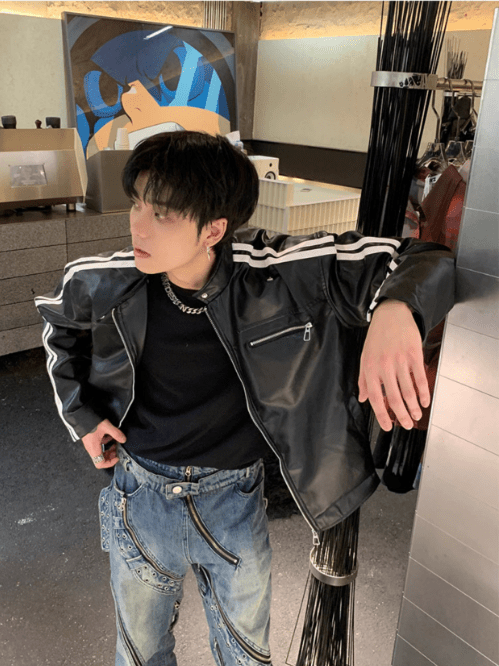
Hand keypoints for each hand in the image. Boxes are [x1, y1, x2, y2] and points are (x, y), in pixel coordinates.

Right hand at [81, 419, 124, 468]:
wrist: (79, 414)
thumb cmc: (91, 422)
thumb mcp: (106, 427)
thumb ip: (116, 434)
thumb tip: (123, 439)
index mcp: (94, 448)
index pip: (100, 464)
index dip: (110, 463)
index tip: (117, 457)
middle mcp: (91, 448)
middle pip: (101, 459)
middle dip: (110, 455)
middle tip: (117, 449)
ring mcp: (90, 444)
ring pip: (100, 452)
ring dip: (108, 449)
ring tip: (115, 441)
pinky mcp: (90, 439)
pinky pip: (98, 445)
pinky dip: (105, 442)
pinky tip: (109, 435)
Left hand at [358, 300, 429, 431]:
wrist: (391, 314)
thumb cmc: (377, 337)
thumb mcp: (365, 357)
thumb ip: (364, 379)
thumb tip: (363, 398)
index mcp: (370, 368)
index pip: (375, 398)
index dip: (382, 415)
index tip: (388, 427)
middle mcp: (384, 366)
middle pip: (394, 397)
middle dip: (401, 415)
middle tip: (407, 425)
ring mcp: (399, 361)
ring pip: (408, 391)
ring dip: (413, 407)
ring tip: (417, 416)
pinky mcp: (413, 355)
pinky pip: (419, 378)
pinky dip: (423, 393)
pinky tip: (424, 402)